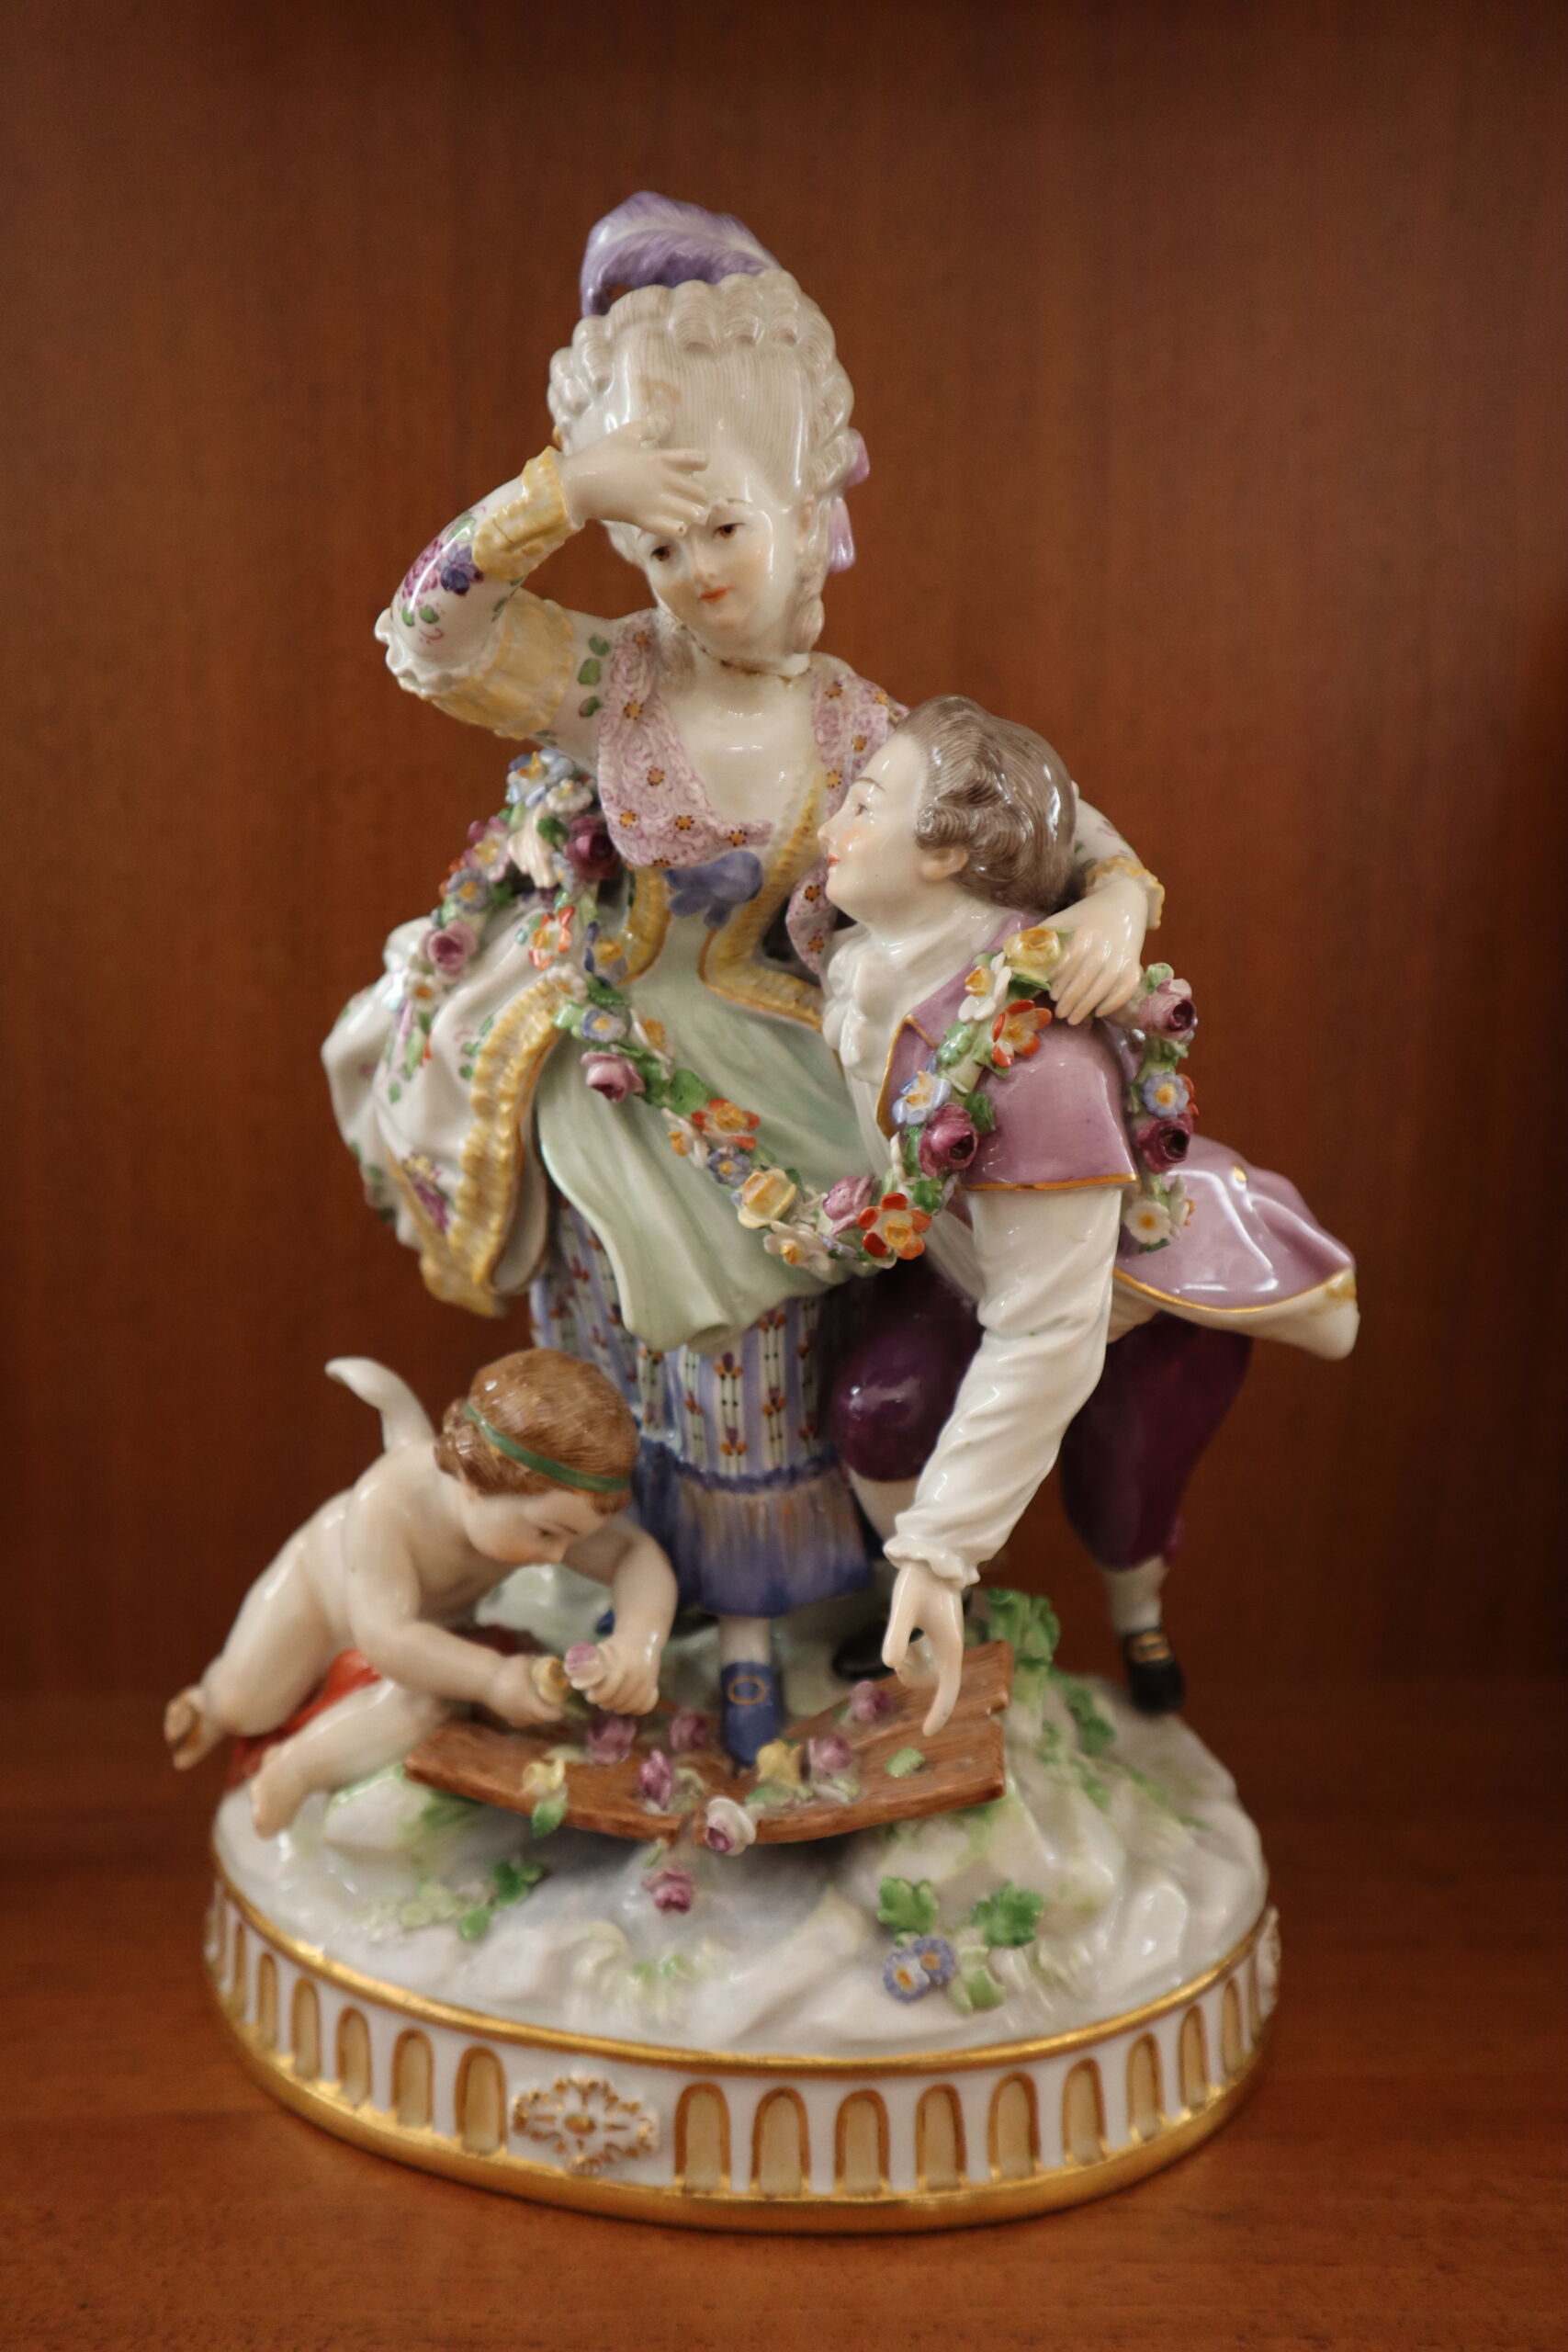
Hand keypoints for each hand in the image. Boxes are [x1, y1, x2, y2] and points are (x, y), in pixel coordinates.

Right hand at [485, 1651, 561, 1729]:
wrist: (482, 1678)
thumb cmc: (506, 1671)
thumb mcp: (526, 1662)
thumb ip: (541, 1661)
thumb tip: (556, 1660)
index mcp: (531, 1705)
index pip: (552, 1715)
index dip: (560, 1710)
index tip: (564, 1701)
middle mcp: (524, 1715)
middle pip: (543, 1719)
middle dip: (551, 1711)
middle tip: (556, 1698)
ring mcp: (513, 1717)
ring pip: (532, 1721)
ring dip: (540, 1713)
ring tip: (544, 1700)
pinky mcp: (505, 1716)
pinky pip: (522, 1720)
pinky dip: (528, 1715)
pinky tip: (528, 1704)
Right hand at [559, 421, 708, 539]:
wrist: (579, 484)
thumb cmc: (600, 456)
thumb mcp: (625, 435)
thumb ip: (648, 427)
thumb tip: (667, 419)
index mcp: (659, 458)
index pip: (696, 459)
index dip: (702, 462)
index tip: (699, 465)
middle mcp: (662, 481)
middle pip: (698, 491)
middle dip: (700, 495)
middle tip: (695, 497)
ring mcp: (655, 502)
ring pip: (691, 512)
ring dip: (693, 513)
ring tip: (689, 513)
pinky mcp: (645, 519)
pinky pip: (673, 529)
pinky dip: (678, 529)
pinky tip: (678, 526)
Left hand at [566, 1627, 662, 1716]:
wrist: (641, 1637)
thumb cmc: (616, 1646)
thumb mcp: (601, 1650)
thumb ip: (587, 1663)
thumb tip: (574, 1680)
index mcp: (623, 1664)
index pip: (609, 1690)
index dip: (598, 1697)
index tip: (591, 1697)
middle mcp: (638, 1674)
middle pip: (619, 1701)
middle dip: (606, 1703)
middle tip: (601, 1701)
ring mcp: (649, 1681)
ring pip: (631, 1706)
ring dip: (619, 1707)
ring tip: (612, 1702)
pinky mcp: (654, 1686)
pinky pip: (645, 1706)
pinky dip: (635, 1708)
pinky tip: (628, 1703)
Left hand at [882, 1562, 965, 1736]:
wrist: (930, 1557)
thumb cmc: (919, 1581)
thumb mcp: (903, 1607)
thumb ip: (896, 1634)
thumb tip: (890, 1664)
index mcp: (950, 1646)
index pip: (948, 1690)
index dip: (939, 1714)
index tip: (926, 1734)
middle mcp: (950, 1648)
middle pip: (935, 1683)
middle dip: (914, 1679)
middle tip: (899, 1656)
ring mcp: (944, 1642)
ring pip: (929, 1671)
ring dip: (911, 1667)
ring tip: (900, 1647)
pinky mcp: (936, 1634)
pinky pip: (925, 1657)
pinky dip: (911, 1656)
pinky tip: (904, 1640)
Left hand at [1048, 875, 1148, 1024]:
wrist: (1123, 902)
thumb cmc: (1084, 915)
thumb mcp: (1060, 920)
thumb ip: (1039, 939)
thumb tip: (1015, 963)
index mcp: (1084, 931)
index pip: (1072, 959)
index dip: (1061, 980)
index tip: (1052, 995)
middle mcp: (1105, 944)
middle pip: (1087, 976)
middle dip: (1071, 999)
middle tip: (1059, 1014)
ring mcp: (1121, 954)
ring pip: (1106, 985)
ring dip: (1087, 1005)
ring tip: (1072, 1019)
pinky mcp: (1134, 963)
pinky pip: (1127, 987)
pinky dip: (1114, 1002)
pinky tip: (1100, 1012)